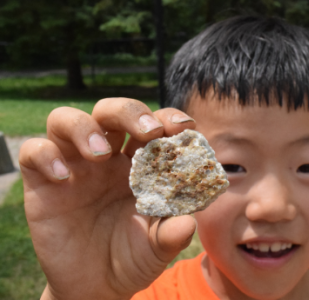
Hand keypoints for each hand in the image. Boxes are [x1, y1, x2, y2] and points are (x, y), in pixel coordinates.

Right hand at [19, 98, 196, 299]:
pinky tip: (63, 178)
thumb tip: (186, 222)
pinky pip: (34, 152)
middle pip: (111, 111)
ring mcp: (74, 166)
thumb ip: (172, 233)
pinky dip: (45, 155)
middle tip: (149, 131)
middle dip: (131, 112)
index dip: (167, 118)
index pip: (151, 124)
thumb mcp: (158, 247)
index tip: (183, 127)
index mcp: (139, 163)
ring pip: (66, 119)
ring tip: (100, 154)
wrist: (97, 285)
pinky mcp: (42, 182)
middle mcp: (106, 158)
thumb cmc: (133, 256)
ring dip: (84, 127)